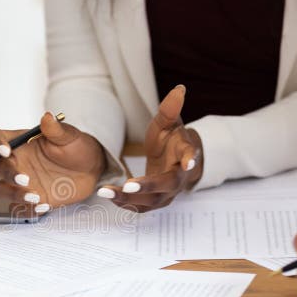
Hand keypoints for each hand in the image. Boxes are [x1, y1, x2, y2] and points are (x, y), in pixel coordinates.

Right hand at [0, 112, 105, 215]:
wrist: (92, 170)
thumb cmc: (77, 148)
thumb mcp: (69, 137)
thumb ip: (56, 129)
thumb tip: (47, 117)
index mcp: (19, 142)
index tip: (6, 151)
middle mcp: (16, 162)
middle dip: (8, 174)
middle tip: (25, 179)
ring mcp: (20, 183)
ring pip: (0, 190)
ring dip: (13, 195)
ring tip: (36, 197)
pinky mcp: (29, 200)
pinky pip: (17, 209)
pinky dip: (26, 210)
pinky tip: (43, 206)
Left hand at [96, 85, 201, 212]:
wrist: (175, 160)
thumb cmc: (171, 139)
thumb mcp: (169, 122)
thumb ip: (170, 109)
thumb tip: (179, 89)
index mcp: (185, 155)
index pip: (190, 157)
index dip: (190, 159)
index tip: (188, 162)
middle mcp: (179, 178)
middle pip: (166, 185)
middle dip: (147, 187)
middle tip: (128, 185)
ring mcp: (168, 193)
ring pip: (151, 201)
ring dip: (129, 199)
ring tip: (106, 192)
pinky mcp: (156, 201)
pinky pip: (142, 207)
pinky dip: (125, 204)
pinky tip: (109, 196)